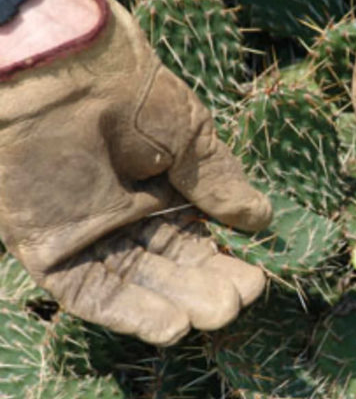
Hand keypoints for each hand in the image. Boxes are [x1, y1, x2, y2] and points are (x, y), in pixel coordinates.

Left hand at [0, 0, 271, 344]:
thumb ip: (218, 181)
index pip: (195, 235)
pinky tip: (172, 327)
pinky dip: (129, 314)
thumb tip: (261, 217)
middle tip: (238, 300)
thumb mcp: (188, 133)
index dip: (224, 259)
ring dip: (176, 303)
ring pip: (136, 283)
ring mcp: (87, 233)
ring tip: (215, 315)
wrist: (56, 71)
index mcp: (158, 183)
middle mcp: (124, 213)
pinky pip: (90, 292)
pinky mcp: (50, 249)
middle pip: (169, 264)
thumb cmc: (127, 92)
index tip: (256, 277)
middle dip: (206, 286)